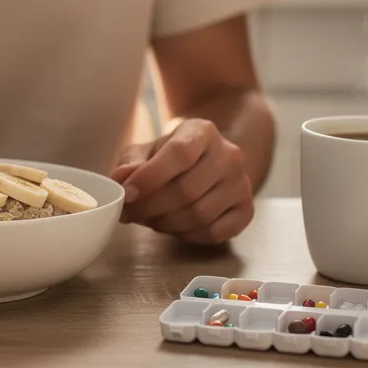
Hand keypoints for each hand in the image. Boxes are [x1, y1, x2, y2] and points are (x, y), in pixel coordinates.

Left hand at [111, 118, 253, 244]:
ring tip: (149, 219)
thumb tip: (120, 180)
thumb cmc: (170, 157)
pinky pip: (213, 233)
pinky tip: (173, 226)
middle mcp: (229, 155)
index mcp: (203, 131)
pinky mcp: (246, 210)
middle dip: (151, 208)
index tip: (127, 194)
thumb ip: (131, 163)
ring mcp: (241, 184)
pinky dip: (187, 236)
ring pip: (200, 215)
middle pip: (187, 190)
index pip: (179, 154)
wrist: (208, 161)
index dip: (150, 177)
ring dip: (166, 224)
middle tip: (130, 214)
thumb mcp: (146, 151)